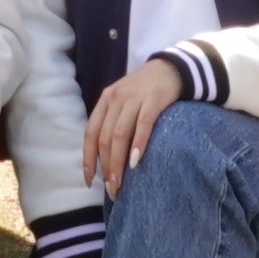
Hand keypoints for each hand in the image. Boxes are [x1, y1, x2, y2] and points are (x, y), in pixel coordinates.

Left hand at [80, 58, 184, 199]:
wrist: (170, 68)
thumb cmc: (145, 91)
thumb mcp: (124, 101)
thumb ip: (114, 122)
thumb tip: (106, 158)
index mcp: (105, 100)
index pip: (91, 133)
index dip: (88, 158)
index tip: (89, 181)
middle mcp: (115, 98)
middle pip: (104, 137)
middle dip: (106, 166)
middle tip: (112, 189)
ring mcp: (134, 98)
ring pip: (120, 134)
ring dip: (118, 162)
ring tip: (120, 183)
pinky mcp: (153, 99)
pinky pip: (143, 125)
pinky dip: (138, 144)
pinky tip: (136, 162)